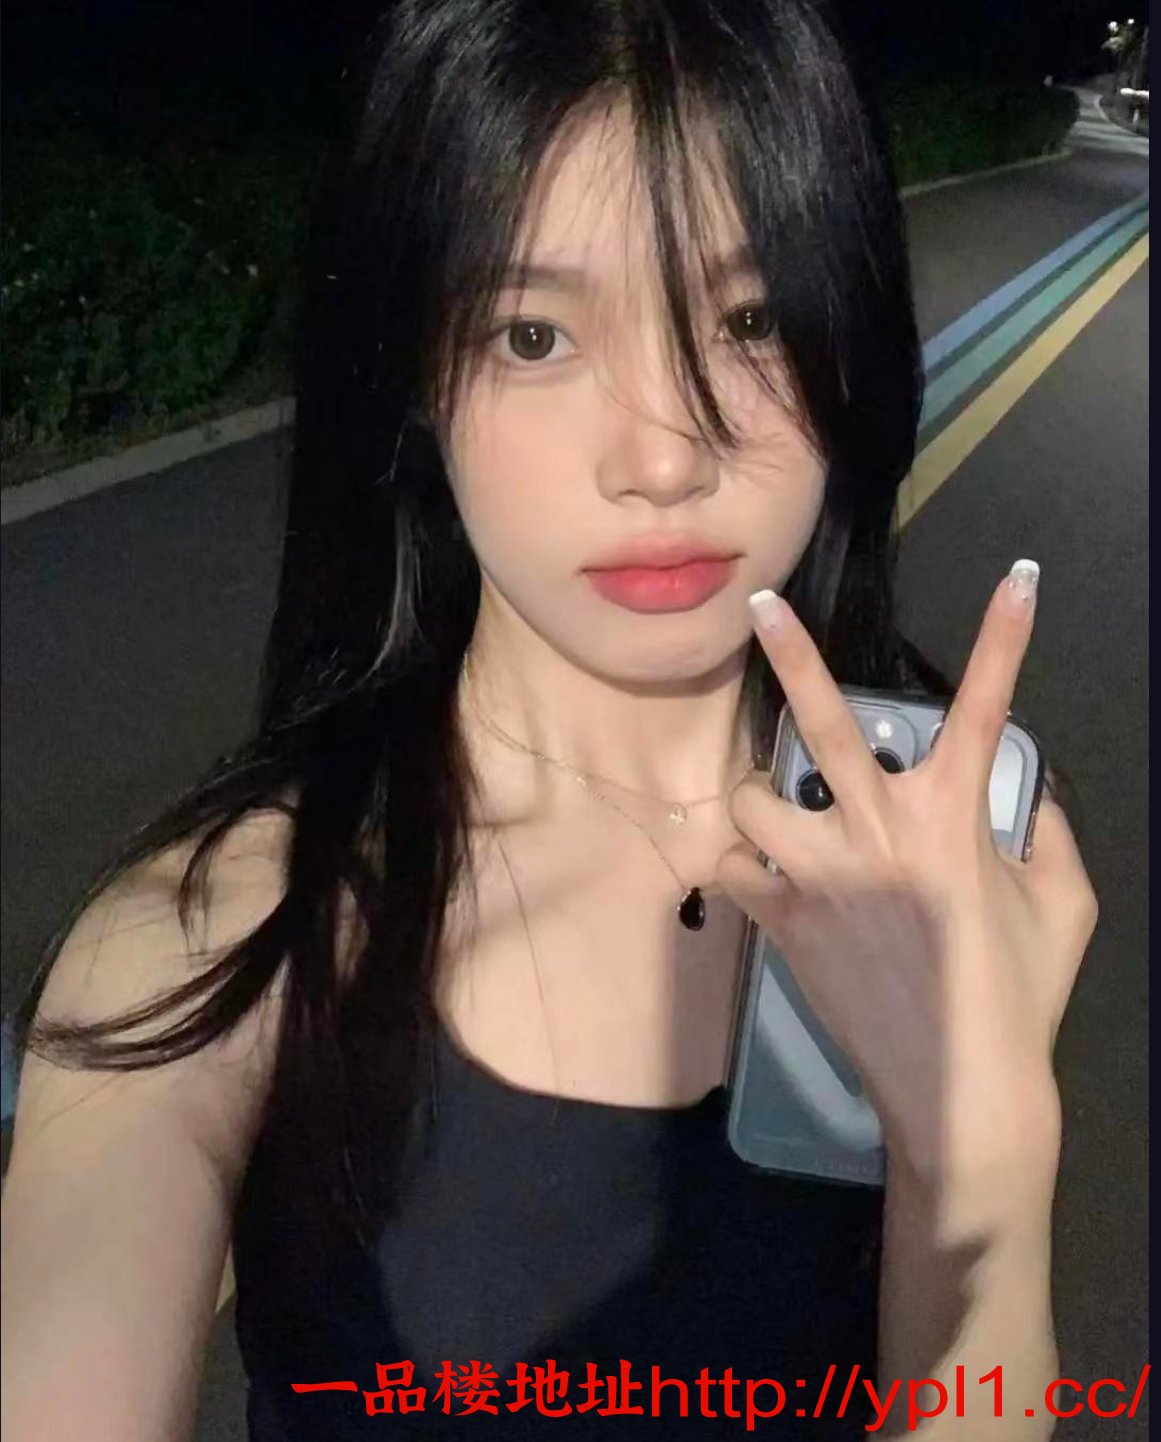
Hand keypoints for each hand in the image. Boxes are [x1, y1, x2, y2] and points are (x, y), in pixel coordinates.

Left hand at [717, 563, 1097, 1194]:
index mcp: (955, 818)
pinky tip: (761, 881)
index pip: (987, 708)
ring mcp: (821, 872)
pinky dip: (741, 867)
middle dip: (791, 653)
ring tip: (780, 823)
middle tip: (759, 604)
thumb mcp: (1064, 908)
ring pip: (754, 796)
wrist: (961, 1089)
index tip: (1019, 577)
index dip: (1007, 637)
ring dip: (764, 801)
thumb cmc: (1019, 997)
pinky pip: (731, 867)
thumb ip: (1047, 836)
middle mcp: (879, 828)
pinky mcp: (782, 919)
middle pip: (825, 722)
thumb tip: (1027, 793)